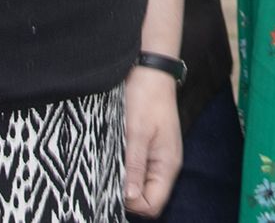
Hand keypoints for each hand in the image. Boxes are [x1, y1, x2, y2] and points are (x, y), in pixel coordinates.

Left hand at [120, 64, 181, 215]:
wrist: (150, 70)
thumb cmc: (146, 98)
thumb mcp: (137, 132)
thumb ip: (134, 166)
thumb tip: (129, 198)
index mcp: (167, 165)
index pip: (152, 205)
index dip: (132, 203)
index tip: (113, 188)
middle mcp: (165, 166)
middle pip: (146, 198)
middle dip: (126, 194)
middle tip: (108, 175)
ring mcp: (157, 157)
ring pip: (140, 184)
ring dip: (124, 180)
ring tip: (110, 162)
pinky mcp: (149, 148)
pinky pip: (137, 170)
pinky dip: (125, 168)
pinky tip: (114, 155)